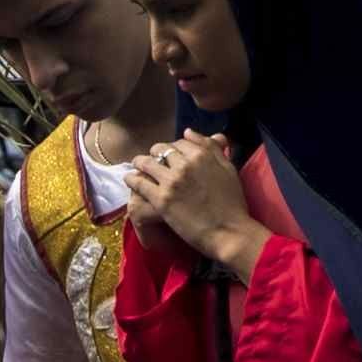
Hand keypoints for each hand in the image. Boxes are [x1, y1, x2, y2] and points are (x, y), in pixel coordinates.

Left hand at [132, 130, 261, 279]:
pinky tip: (129, 179)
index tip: (170, 155)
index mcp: (202, 154)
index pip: (180, 142)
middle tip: (153, 160)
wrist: (229, 230)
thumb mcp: (227, 168)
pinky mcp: (161, 199)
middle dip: (156, 153)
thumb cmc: (233, 202)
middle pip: (161, 150)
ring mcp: (172, 181)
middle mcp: (185, 163)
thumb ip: (210, 148)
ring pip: (147, 163)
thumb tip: (188, 131)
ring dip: (140, 163)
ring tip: (137, 165)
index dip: (173, 147)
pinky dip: (132, 179)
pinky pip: (139, 183)